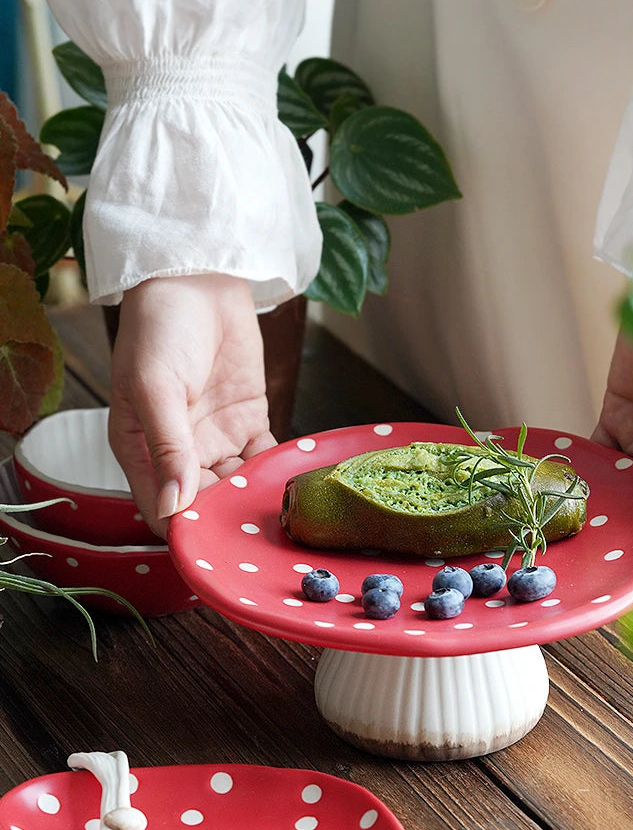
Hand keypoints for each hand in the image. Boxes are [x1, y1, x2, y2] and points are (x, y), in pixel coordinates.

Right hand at [109, 274, 275, 538]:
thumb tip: (174, 505)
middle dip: (228, 521)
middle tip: (260, 537)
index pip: (162, 510)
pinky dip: (277, 472)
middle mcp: (178, 453)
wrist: (196, 279)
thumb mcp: (154, 387)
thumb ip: (167, 447)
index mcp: (140, 450)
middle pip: (205, 505)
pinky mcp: (248, 422)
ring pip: (238, 486)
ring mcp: (215, 439)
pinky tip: (295, 484)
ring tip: (284, 516)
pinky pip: (264, 459)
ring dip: (256, 500)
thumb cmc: (158, 327)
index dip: (186, 533)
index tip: (214, 551)